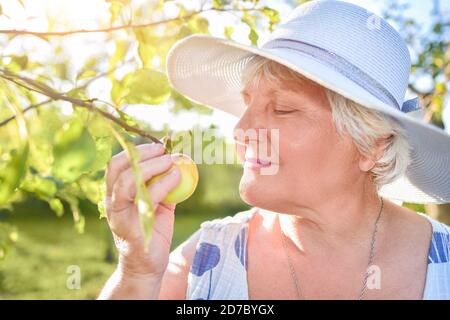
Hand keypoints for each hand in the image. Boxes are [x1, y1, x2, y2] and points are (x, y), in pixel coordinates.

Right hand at [104, 143, 180, 276]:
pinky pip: (146, 199)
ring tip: (171, 161)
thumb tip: (178, 160)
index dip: (135, 150)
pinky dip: (163, 184)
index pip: (116, 164)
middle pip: (117, 168)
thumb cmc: (152, 231)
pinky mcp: (132, 227)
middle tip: (164, 150)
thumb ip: (163, 183)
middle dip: (141, 154)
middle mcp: (111, 202)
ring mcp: (119, 215)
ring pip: (127, 181)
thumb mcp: (158, 203)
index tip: (157, 145)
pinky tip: (176, 177)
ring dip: (151, 166)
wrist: (147, 265)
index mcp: (115, 193)